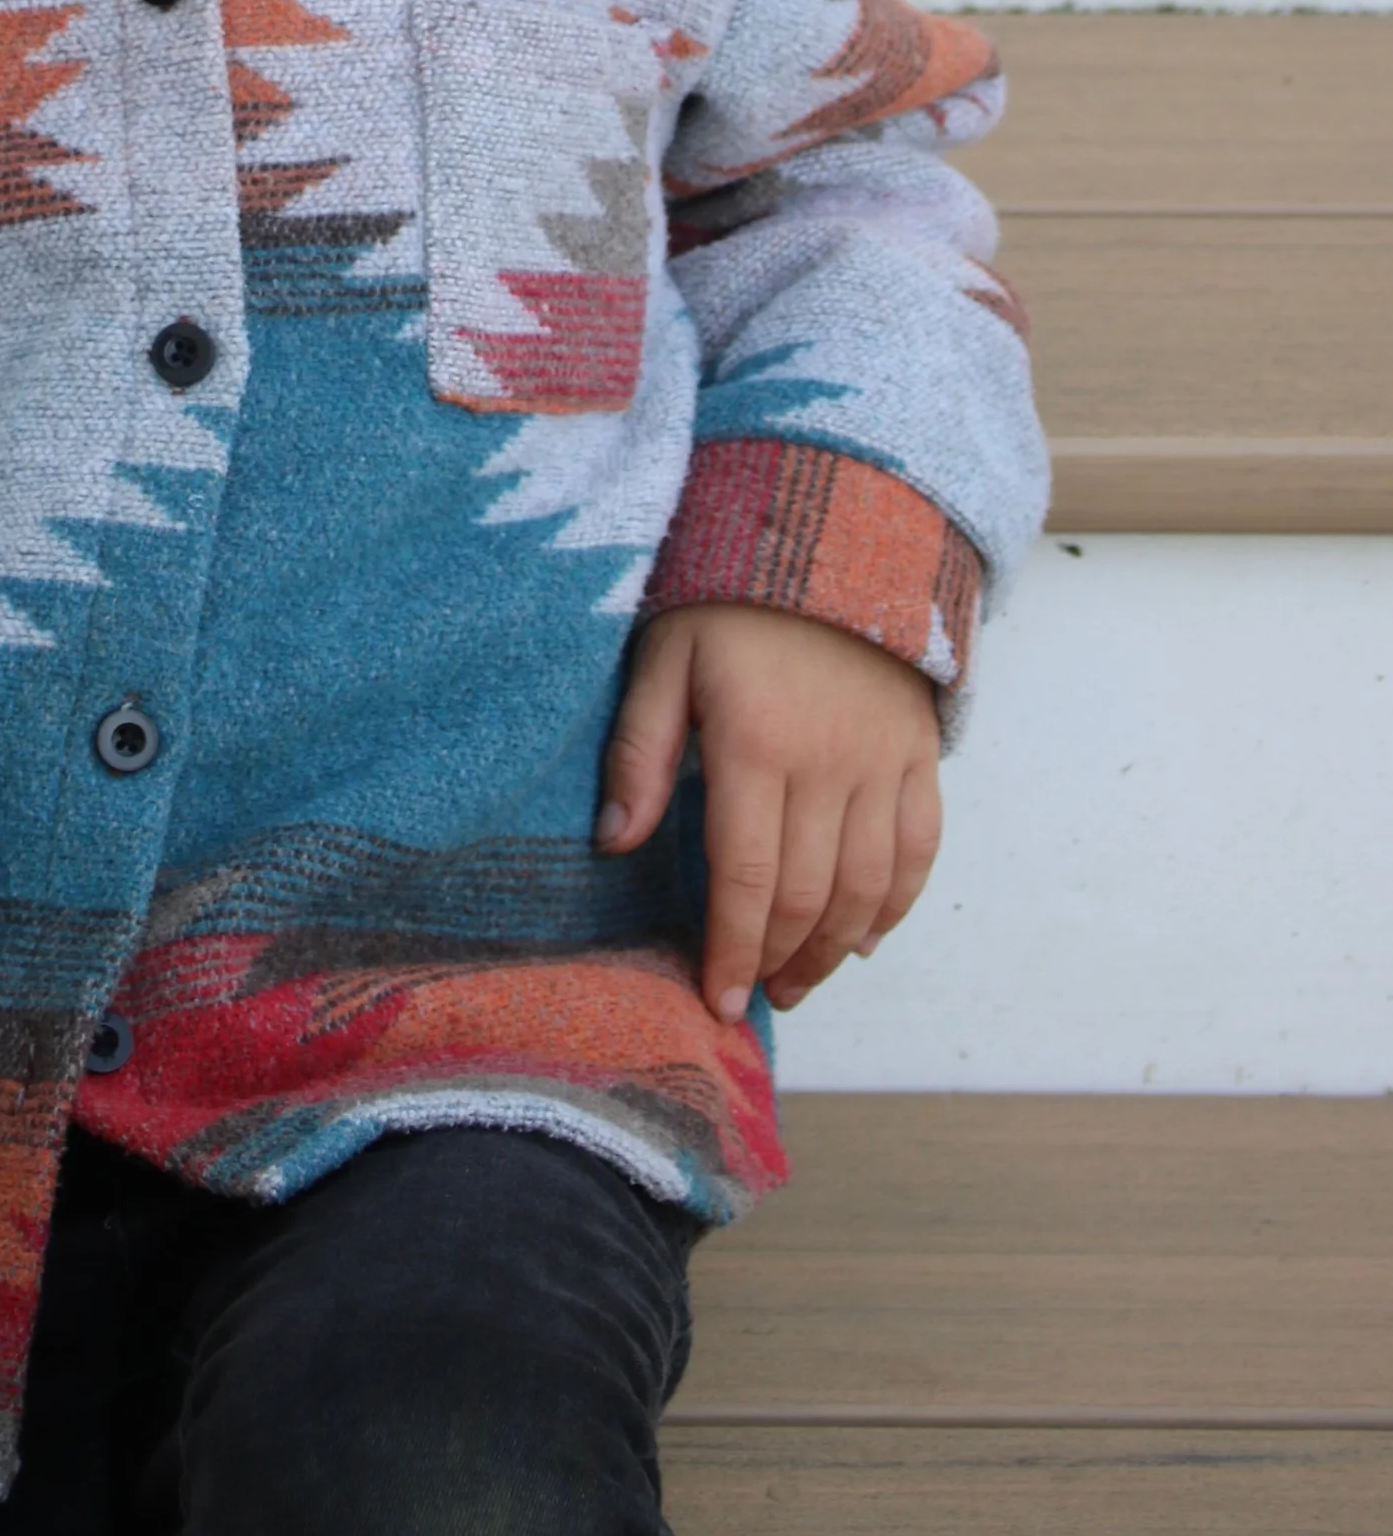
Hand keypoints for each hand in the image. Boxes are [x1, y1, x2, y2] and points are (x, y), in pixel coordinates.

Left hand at [597, 605, 940, 1025]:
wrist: (830, 534)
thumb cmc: (729, 602)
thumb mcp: (664, 660)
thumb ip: (640, 752)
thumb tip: (614, 842)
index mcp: (756, 744)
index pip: (746, 878)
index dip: (732, 950)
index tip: (716, 1000)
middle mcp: (829, 763)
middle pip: (807, 895)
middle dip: (777, 960)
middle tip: (750, 994)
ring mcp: (883, 760)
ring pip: (867, 887)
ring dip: (833, 950)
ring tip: (797, 980)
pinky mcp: (919, 753)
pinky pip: (920, 848)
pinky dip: (895, 906)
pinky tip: (863, 939)